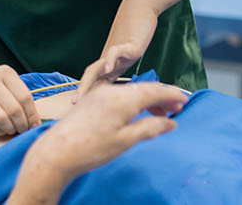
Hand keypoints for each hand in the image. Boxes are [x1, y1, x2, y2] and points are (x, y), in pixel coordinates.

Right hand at [0, 65, 39, 135]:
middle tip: (25, 128)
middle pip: (14, 110)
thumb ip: (21, 96)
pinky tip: (3, 128)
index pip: (25, 97)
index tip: (35, 124)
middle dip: (23, 124)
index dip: (32, 114)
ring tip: (14, 128)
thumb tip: (36, 122)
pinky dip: (0, 130)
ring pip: (2, 119)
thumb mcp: (8, 80)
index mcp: (5, 73)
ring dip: (11, 128)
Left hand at [27, 83, 187, 177]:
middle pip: (144, 89)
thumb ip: (150, 128)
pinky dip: (134, 103)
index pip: (154, 91)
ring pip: (132, 92)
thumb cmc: (90, 149)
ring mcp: (100, 95)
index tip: (185, 100)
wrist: (56, 152)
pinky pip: (120, 96)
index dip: (172, 95)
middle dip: (162, 97)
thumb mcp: (125, 141)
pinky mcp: (92, 101)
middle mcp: (111, 91)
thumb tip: (170, 123)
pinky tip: (138, 115)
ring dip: (148, 101)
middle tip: (177, 108)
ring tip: (161, 115)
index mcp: (122, 99)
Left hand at [75, 4, 156, 101]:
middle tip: (71, 106)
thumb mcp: (128, 55)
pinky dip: (110, 61)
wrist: (141, 7)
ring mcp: (116, 52)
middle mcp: (109, 60)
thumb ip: (119, 67)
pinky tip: (108, 70)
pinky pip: (115, 52)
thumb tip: (116, 85)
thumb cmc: (136, 33)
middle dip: (81, 93)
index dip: (86, 95)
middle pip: (90, 77)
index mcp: (109, 65)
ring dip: (87, 83)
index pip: (95, 83)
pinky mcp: (129, 44)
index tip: (76, 111)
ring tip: (80, 96)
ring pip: (97, 68)